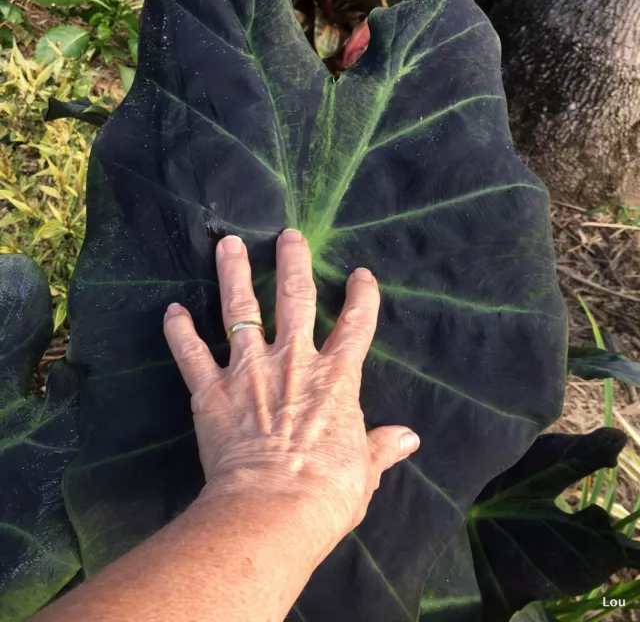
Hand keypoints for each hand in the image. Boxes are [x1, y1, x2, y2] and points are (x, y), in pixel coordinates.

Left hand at [163, 229, 419, 552]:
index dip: (362, 298)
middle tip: (288, 235)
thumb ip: (382, 447)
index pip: (355, 326)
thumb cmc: (326, 494)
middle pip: (295, 299)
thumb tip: (410, 438)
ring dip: (233, 275)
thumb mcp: (364, 471)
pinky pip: (191, 354)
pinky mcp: (212, 392)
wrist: (273, 510)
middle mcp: (293, 362)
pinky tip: (172, 310)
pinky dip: (179, 332)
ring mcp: (249, 372)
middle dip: (293, 263)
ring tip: (228, 244)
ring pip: (240, 311)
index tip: (361, 275)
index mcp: (335, 379)